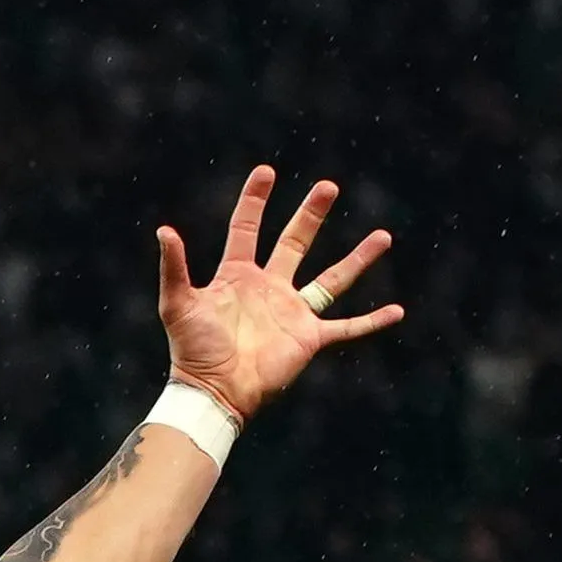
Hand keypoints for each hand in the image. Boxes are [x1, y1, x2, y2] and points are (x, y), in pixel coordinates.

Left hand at [158, 166, 402, 419]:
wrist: (214, 390)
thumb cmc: (192, 350)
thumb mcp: (177, 303)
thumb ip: (174, 267)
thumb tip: (164, 230)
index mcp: (237, 276)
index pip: (246, 229)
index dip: (254, 201)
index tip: (266, 171)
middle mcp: (269, 288)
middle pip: (295, 242)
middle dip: (311, 214)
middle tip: (329, 186)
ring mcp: (292, 312)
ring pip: (333, 278)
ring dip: (359, 258)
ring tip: (384, 235)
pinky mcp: (309, 338)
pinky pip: (347, 326)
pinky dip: (372, 321)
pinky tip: (397, 310)